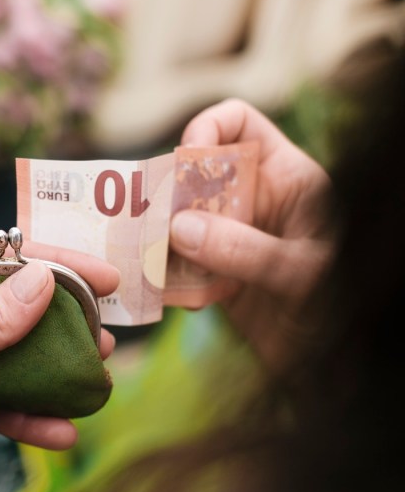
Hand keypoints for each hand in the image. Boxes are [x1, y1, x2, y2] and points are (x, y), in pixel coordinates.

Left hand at [0, 237, 118, 491]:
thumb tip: (46, 279)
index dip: (55, 263)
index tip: (105, 277)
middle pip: (11, 303)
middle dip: (60, 322)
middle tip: (104, 335)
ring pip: (9, 350)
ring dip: (51, 367)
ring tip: (94, 377)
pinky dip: (27, 411)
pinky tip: (59, 430)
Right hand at [169, 98, 334, 368]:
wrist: (332, 367)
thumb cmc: (340, 309)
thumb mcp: (302, 273)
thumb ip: (246, 249)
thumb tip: (178, 229)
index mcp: (286, 178)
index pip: (239, 124)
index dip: (207, 129)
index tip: (185, 160)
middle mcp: (253, 200)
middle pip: (194, 171)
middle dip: (168, 191)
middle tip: (151, 220)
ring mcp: (230, 237)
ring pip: (177, 218)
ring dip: (159, 237)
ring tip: (152, 260)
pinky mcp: (213, 273)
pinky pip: (175, 262)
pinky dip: (165, 275)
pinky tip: (178, 296)